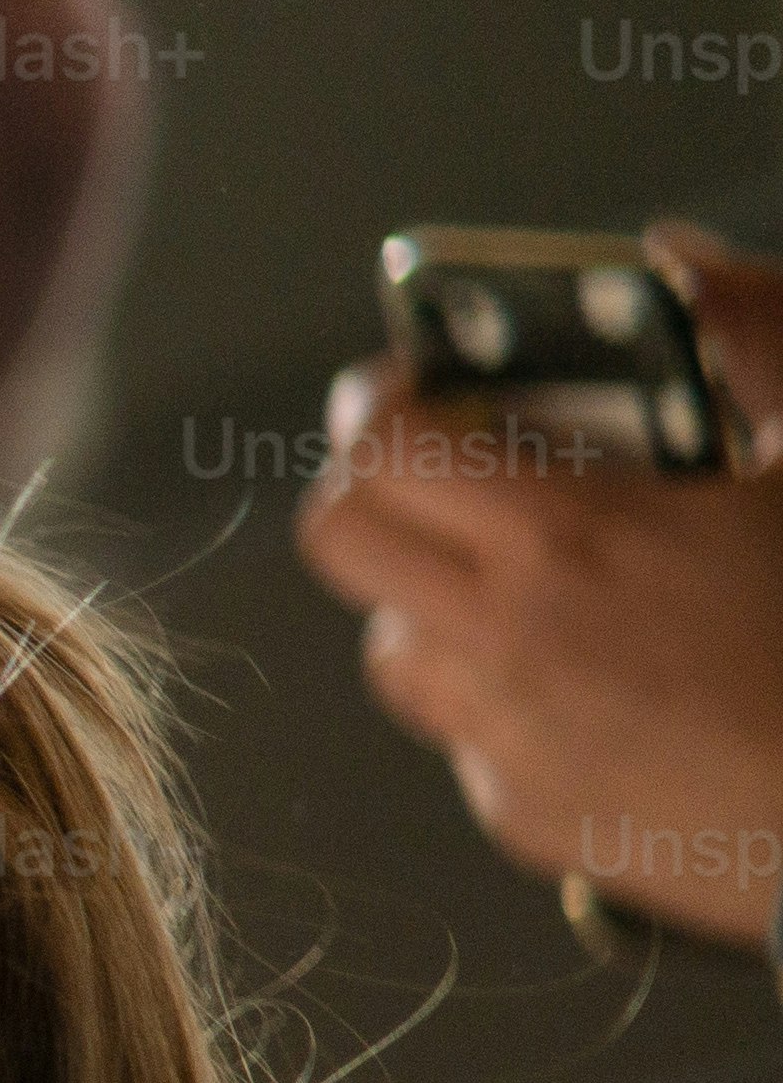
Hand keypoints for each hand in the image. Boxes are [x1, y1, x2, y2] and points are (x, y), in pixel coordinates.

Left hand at [297, 231, 782, 949]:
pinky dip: (502, 698)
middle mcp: (508, 641)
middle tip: (446, 473)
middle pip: (341, 541)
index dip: (379, 399)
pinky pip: (463, 740)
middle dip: (376, 490)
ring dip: (434, 600)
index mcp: (571, 537)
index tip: (409, 385)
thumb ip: (759, 338)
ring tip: (538, 584)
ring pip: (393, 648)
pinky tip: (599, 679)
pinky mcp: (527, 817)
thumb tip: (687, 266)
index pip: (384, 446)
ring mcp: (506, 739)